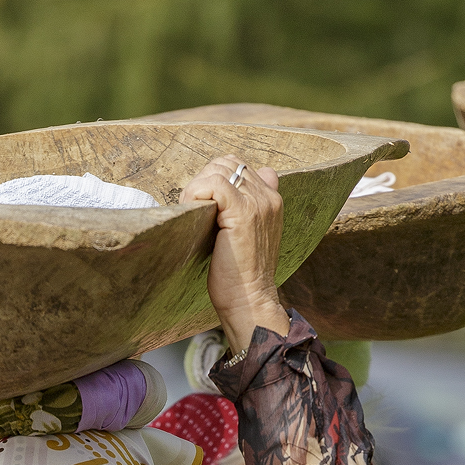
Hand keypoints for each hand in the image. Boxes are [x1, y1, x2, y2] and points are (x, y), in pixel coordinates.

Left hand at [179, 156, 289, 356]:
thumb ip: (243, 210)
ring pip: (219, 170)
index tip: (202, 203)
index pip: (239, 166)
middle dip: (203, 179)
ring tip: (192, 210)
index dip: (214, 178)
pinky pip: (214, 183)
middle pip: (227, 163)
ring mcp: (258, 203)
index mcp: (272, 200)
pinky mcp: (242, 212)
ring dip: (197, 186)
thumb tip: (227, 190)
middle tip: (193, 206)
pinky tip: (192, 211)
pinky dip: (196, 192)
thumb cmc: (241, 277)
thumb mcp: (246, 238)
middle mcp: (268, 197)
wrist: (249, 301)